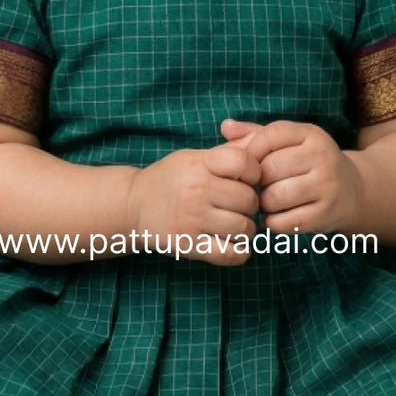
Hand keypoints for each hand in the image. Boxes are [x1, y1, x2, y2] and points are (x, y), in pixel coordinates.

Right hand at [125, 140, 261, 266]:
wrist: (133, 205)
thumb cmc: (170, 178)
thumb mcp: (194, 157)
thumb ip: (228, 151)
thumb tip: (262, 141)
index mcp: (198, 164)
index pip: (243, 162)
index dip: (253, 171)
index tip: (246, 179)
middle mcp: (196, 190)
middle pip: (248, 199)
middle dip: (251, 204)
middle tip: (240, 205)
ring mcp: (192, 220)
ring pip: (244, 228)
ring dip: (246, 229)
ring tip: (236, 224)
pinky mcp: (189, 246)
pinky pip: (231, 254)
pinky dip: (240, 252)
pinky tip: (233, 243)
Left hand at [219, 117, 362, 237]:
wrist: (352, 190)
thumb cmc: (308, 163)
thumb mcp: (289, 142)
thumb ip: (256, 134)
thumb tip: (225, 126)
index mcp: (311, 134)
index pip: (269, 136)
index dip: (252, 153)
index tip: (252, 165)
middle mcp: (323, 156)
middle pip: (269, 169)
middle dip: (257, 182)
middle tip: (259, 187)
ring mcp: (327, 186)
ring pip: (275, 197)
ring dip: (264, 204)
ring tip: (267, 201)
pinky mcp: (326, 214)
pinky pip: (285, 222)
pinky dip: (272, 223)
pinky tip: (276, 217)